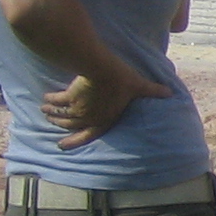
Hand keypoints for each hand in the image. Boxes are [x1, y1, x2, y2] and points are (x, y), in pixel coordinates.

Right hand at [44, 66, 170, 148]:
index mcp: (104, 119)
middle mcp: (88, 117)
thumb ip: (153, 90)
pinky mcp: (69, 96)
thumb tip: (170, 92)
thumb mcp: (139, 86)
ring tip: (45, 111)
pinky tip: (45, 99)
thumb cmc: (123, 80)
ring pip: (60, 114)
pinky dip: (50, 101)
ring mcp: (77, 108)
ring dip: (52, 114)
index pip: (89, 135)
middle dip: (60, 124)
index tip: (62, 145)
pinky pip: (56, 101)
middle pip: (70, 124)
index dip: (75, 141)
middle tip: (51, 122)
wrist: (103, 70)